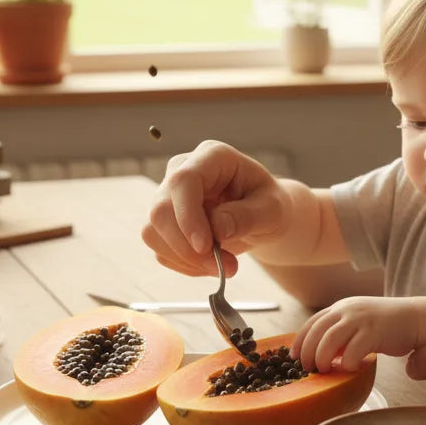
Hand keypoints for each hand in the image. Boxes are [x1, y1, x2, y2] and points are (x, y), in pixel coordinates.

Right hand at [141, 140, 291, 277]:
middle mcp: (182, 170)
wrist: (261, 217)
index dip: (188, 215)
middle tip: (227, 266)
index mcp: (212, 157)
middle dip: (188, 247)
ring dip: (187, 260)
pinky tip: (210, 263)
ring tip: (225, 266)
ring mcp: (168, 195)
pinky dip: (185, 265)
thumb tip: (218, 229)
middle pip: (161, 209)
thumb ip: (247, 216)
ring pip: (153, 232)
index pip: (183, 180)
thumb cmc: (268, 205)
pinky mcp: (163, 221)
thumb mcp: (272, 209)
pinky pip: (160, 249)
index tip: (205, 247)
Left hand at [292, 297, 421, 371]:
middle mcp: (347, 310)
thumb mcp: (357, 323)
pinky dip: (347, 362)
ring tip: (325, 370)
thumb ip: (339, 333)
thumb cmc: (385, 326)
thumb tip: (320, 355)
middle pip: (317, 331)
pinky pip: (353, 350)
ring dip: (323, 358)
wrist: (415, 318)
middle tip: (308, 369)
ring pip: (330, 340)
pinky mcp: (375, 331)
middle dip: (308, 353)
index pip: (312, 323)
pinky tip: (350, 368)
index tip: (293, 358)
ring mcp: (361, 319)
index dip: (300, 341)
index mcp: (340, 307)